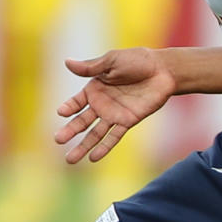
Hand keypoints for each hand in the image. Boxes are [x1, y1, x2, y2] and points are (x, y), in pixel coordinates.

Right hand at [54, 49, 177, 163]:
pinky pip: (114, 137)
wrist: (163, 70)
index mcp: (95, 88)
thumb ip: (90, 67)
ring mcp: (114, 114)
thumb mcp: (112, 61)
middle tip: (58, 140)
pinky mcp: (128, 121)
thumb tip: (67, 62)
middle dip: (70, 131)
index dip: (68, 107)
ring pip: (95, 133)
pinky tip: (93, 158)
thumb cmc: (137, 61)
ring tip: (70, 160)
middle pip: (82, 121)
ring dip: (83, 146)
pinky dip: (104, 147)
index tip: (61, 113)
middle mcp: (102, 104)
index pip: (76, 102)